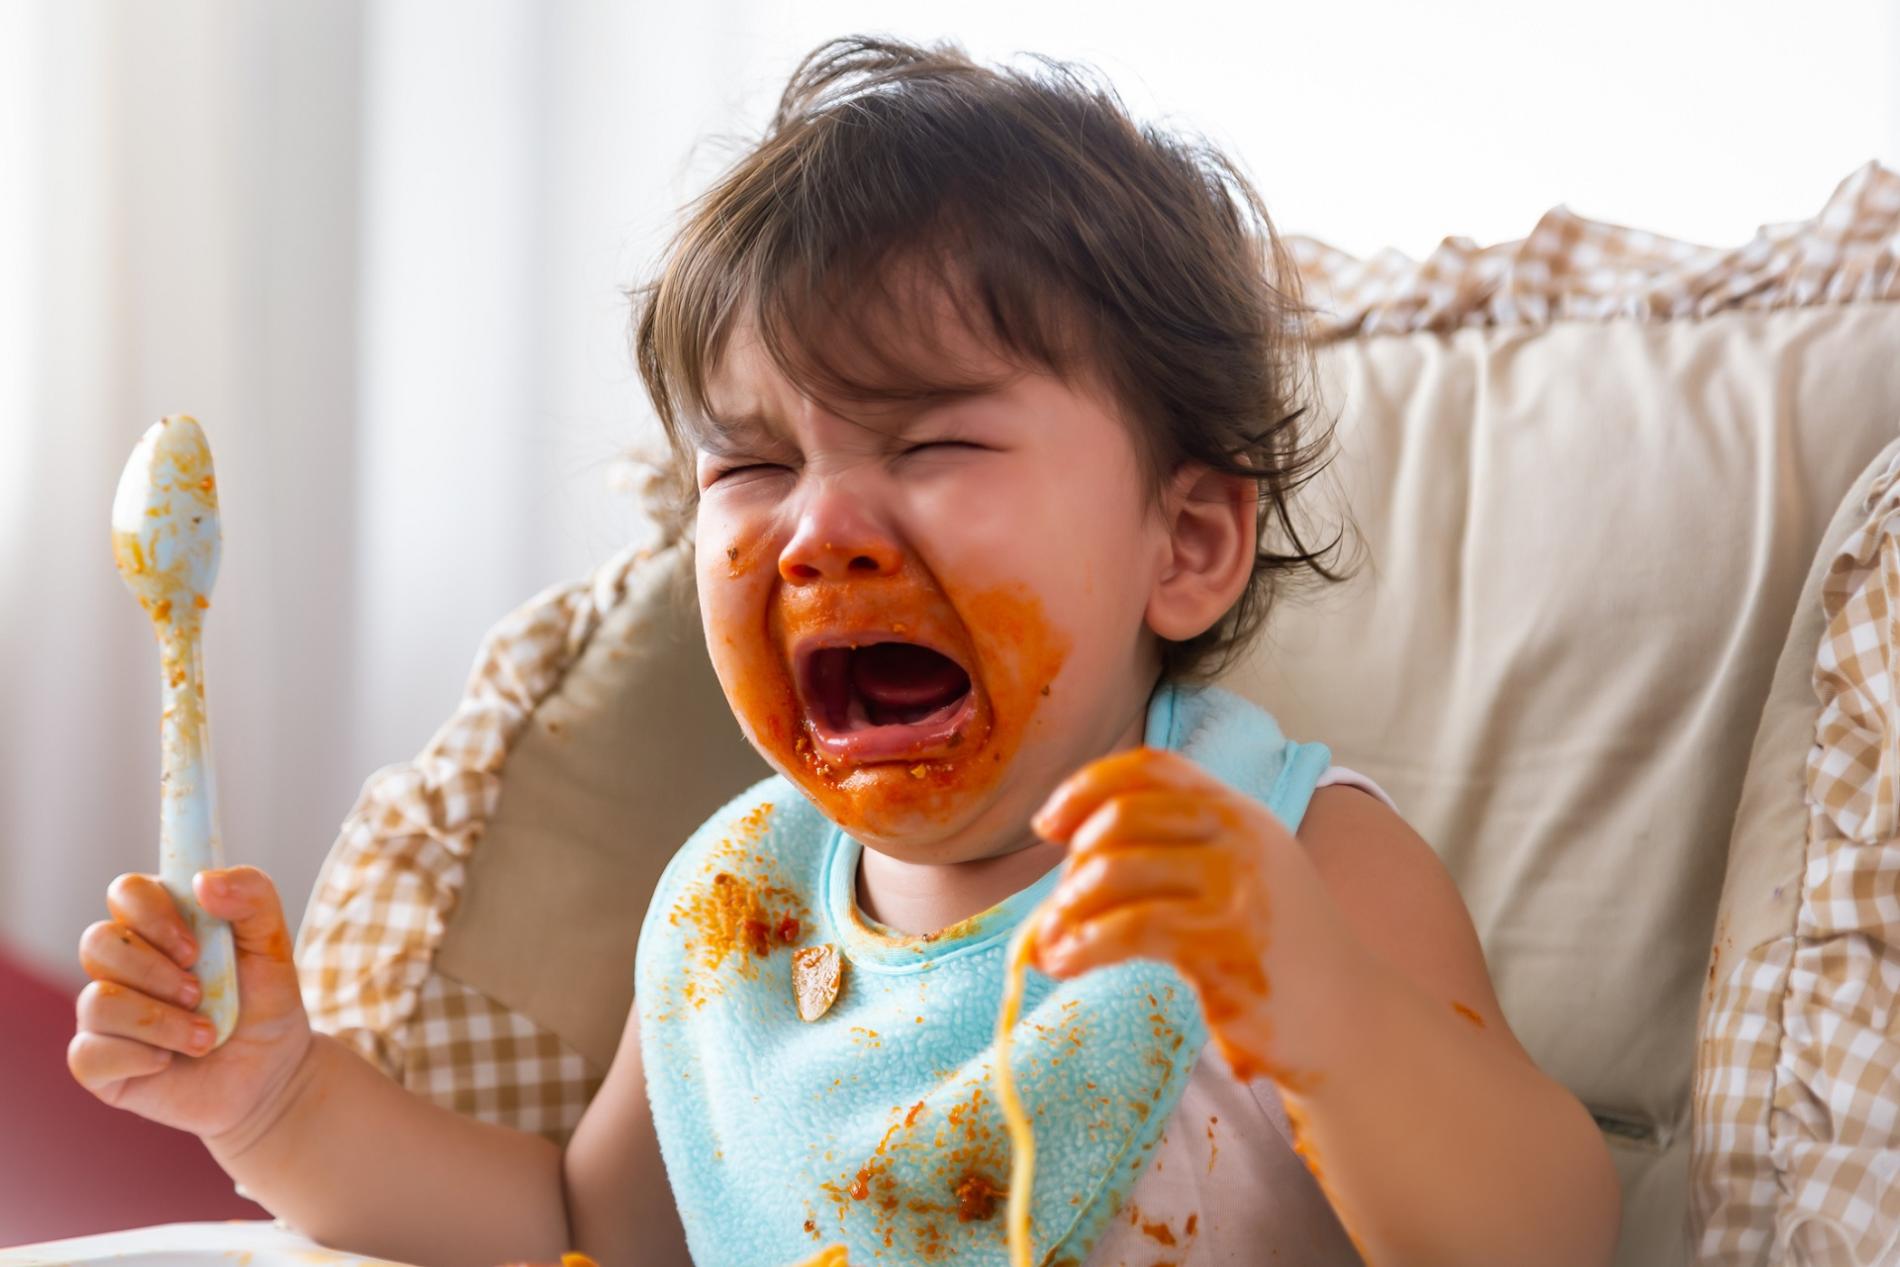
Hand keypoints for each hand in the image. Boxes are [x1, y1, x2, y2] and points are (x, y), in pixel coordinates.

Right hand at [69, 866, 314, 1145]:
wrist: (273, 1072)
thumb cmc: (265, 1001)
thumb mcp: (273, 943)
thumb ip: (253, 895)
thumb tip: (203, 881)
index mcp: (158, 925)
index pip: (126, 892)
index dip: (153, 913)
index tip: (196, 947)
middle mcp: (122, 964)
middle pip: (97, 941)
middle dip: (156, 971)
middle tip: (199, 993)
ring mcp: (105, 1014)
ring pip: (97, 1000)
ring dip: (160, 1021)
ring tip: (204, 1035)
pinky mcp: (99, 1063)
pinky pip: (88, 1053)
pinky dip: (139, 1058)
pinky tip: (169, 1061)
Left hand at [1029, 747, 1357, 1085]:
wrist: (1351, 1020)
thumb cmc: (1271, 950)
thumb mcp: (1234, 879)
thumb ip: (1166, 859)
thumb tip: (1057, 886)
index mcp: (1239, 811)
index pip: (1151, 766)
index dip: (1086, 786)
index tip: (1046, 825)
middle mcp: (1241, 838)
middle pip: (1122, 818)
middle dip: (1072, 865)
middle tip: (1059, 910)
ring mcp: (1237, 890)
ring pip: (1114, 874)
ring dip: (1064, 911)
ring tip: (1049, 946)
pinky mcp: (1227, 947)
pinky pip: (1128, 930)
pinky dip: (1081, 946)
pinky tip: (1064, 965)